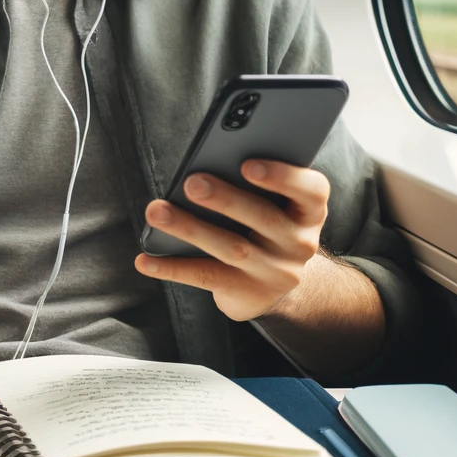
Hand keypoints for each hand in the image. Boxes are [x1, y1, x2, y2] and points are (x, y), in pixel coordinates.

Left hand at [135, 160, 329, 322]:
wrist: (282, 280)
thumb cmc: (269, 221)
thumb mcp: (276, 201)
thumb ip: (256, 182)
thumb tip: (206, 165)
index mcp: (309, 209)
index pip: (311, 190)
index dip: (281, 176)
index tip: (247, 164)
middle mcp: (299, 242)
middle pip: (262, 217)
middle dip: (224, 199)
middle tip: (191, 182)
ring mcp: (275, 271)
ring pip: (230, 248)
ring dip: (190, 228)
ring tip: (157, 211)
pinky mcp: (248, 293)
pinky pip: (206, 277)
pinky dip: (172, 268)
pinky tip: (145, 260)